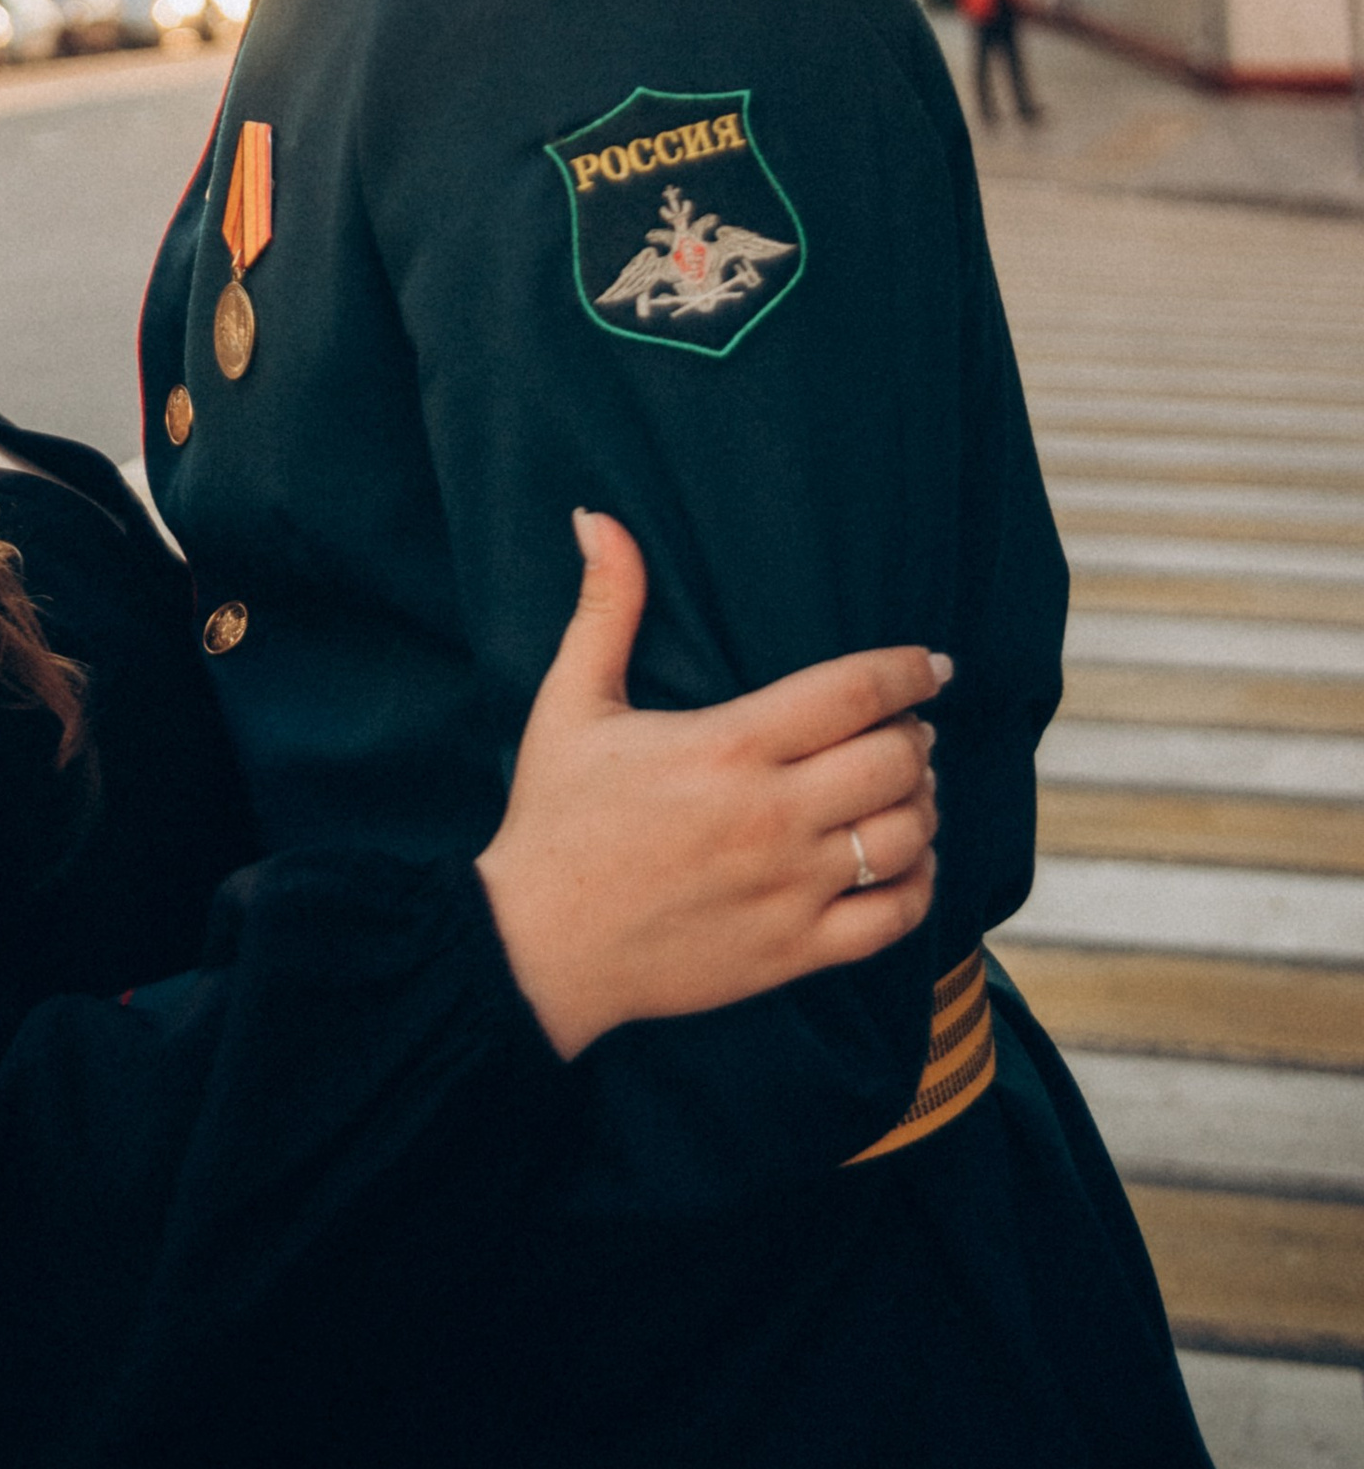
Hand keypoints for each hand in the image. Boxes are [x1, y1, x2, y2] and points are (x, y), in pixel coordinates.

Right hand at [480, 510, 944, 1061]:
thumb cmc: (554, 819)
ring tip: (908, 788)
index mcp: (727, 746)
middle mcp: (771, 816)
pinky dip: (919, 883)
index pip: (854, 691)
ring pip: (907, 835)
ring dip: (922, 804)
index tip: (932, 665)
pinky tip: (905, 860)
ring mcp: (788, 889)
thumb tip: (597, 516)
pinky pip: (895, 917)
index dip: (908, 671)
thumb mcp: (569, 703)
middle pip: (896, 761)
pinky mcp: (793, 951)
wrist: (536, 948)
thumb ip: (604, 607)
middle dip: (916, 736)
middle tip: (907, 729)